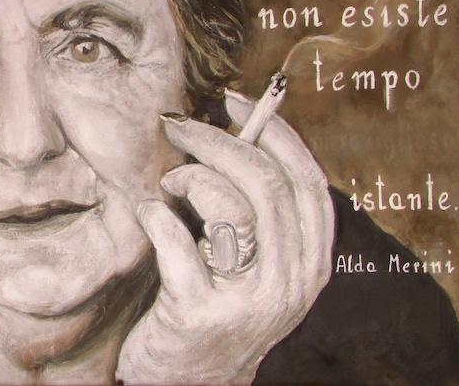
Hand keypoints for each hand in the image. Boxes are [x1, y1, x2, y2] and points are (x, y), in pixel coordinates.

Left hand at [117, 91, 334, 383]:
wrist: (191, 381)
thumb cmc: (217, 301)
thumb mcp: (253, 259)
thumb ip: (256, 208)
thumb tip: (231, 130)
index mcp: (310, 261)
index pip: (306, 180)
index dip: (273, 131)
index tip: (234, 99)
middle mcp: (291, 282)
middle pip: (265, 184)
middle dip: (216, 141)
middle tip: (179, 126)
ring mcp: (250, 303)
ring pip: (231, 209)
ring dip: (191, 179)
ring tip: (170, 185)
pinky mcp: (203, 317)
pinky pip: (179, 244)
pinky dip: (156, 216)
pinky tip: (148, 214)